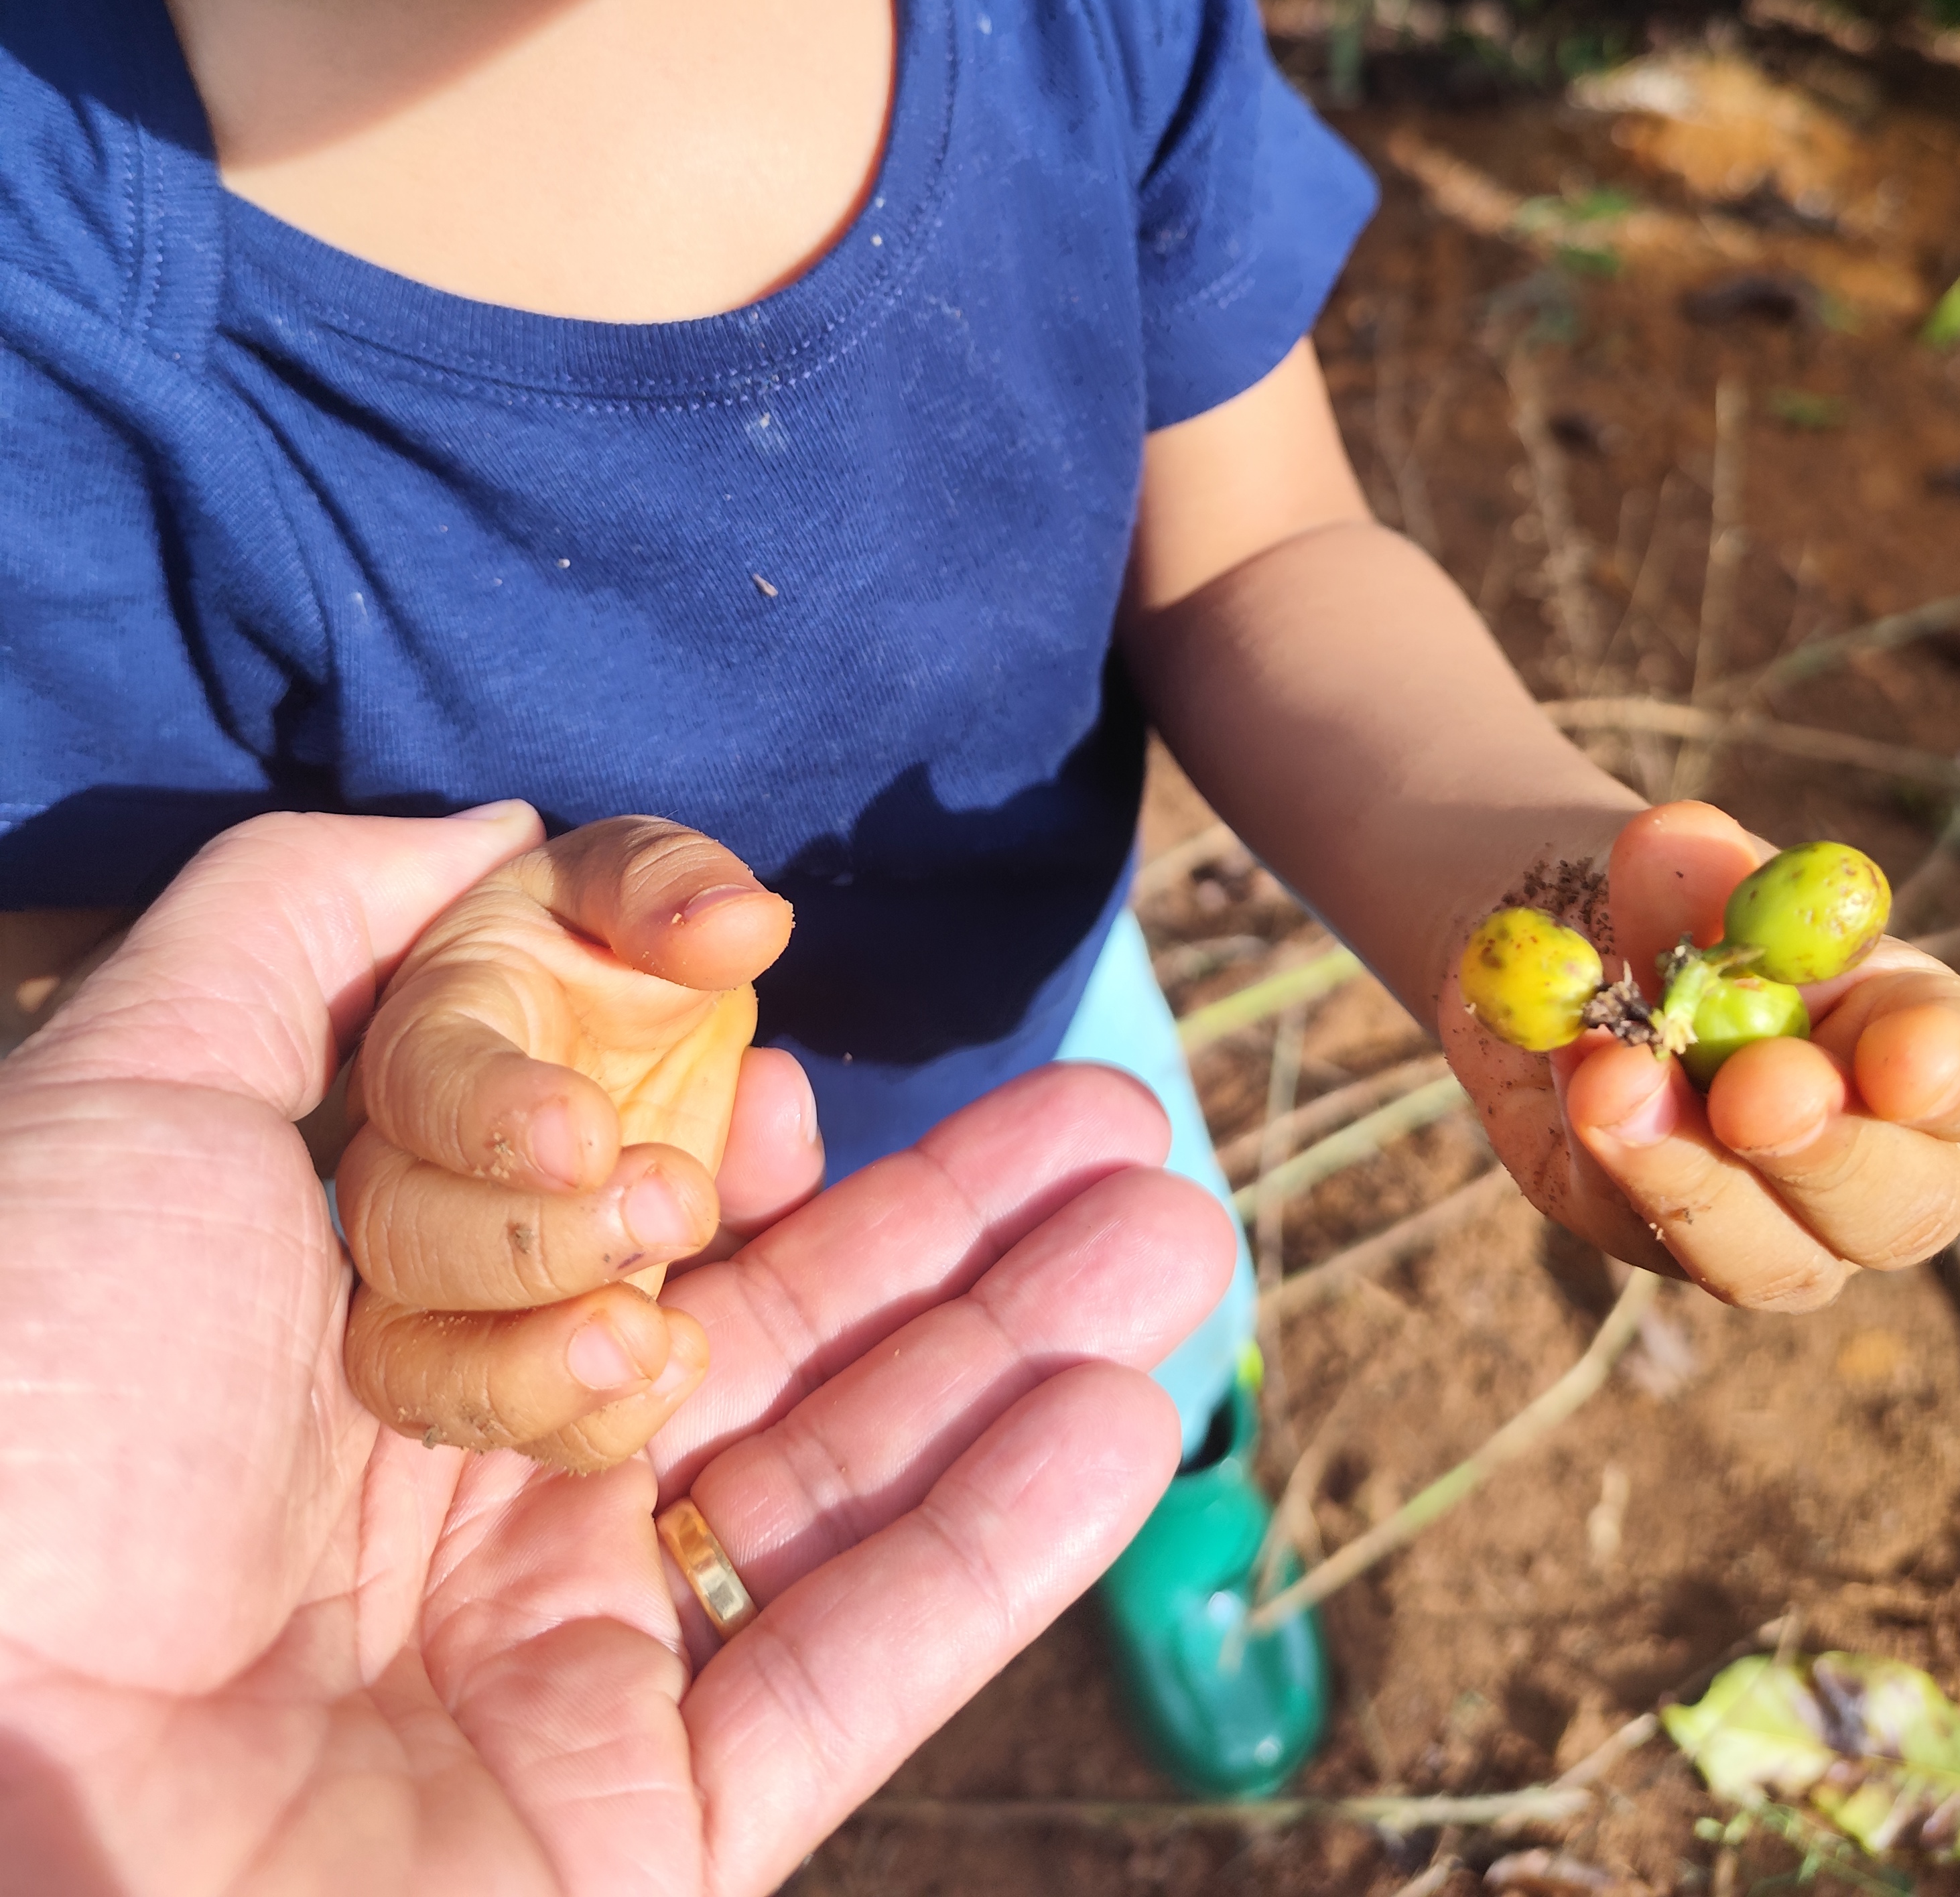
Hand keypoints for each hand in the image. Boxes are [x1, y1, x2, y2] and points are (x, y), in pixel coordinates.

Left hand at [0, 808, 1231, 1895]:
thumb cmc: (27, 1418)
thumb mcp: (121, 1095)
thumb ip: (295, 920)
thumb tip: (494, 829)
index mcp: (359, 1321)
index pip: (598, 1193)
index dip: (712, 1094)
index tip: (769, 1005)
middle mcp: (468, 1481)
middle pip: (764, 1323)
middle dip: (952, 1215)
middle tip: (1120, 1117)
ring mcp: (558, 1661)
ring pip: (839, 1475)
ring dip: (1021, 1345)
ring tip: (1178, 1226)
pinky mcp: (634, 1829)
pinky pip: (848, 1669)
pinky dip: (998, 1544)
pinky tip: (1126, 1407)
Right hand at [340, 813, 819, 1470]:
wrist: (636, 1041)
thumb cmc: (628, 953)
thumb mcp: (649, 896)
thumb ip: (675, 892)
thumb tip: (740, 922)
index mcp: (435, 1032)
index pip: (422, 1079)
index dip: (490, 1112)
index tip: (588, 1134)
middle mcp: (404, 1162)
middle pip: (403, 1231)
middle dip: (533, 1239)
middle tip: (672, 1211)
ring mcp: (433, 1277)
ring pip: (411, 1356)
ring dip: (527, 1364)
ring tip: (648, 1340)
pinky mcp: (491, 1358)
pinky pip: (498, 1423)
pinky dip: (585, 1417)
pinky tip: (675, 1368)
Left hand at [1442, 800, 1959, 1309]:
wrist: (1560, 950)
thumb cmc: (1663, 901)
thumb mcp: (1674, 870)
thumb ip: (1691, 865)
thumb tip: (1679, 838)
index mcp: (1912, 1034)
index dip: (1949, 1073)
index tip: (1907, 1062)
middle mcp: (1872, 1150)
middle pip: (1903, 1204)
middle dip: (1827, 1152)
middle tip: (1754, 1095)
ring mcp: (1777, 1219)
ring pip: (1772, 1259)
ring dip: (1689, 1171)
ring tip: (1610, 1082)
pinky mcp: (1661, 1240)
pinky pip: (1644, 1230)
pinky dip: (1604, 1154)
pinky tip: (1568, 1079)